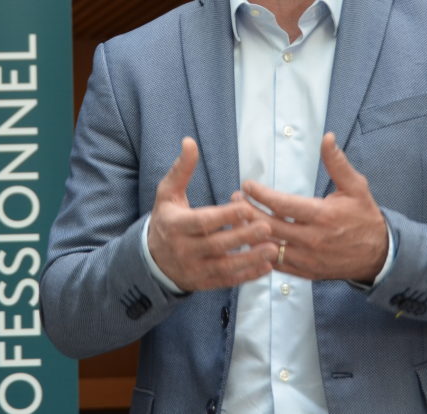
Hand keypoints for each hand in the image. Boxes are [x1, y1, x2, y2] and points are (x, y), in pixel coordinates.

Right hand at [147, 137, 277, 290]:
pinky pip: (228, 280)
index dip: (224, 216)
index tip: (246, 207)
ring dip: (250, 259)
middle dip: (242, 237)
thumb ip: (181, 169)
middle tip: (266, 227)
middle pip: (216, 245)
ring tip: (274, 249)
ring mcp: (194, 269)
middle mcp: (184, 250)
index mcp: (175, 226)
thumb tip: (190, 142)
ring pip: (224, 266)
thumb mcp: (168, 193)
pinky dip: (248, 276)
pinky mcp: (204, 283)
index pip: (202, 222)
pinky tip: (267, 267)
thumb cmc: (167, 219)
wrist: (153, 260)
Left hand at [241, 132, 387, 282]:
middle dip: (247, 211)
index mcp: (322, 216)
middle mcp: (312, 239)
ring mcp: (308, 258)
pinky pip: (276, 264)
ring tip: (237, 218)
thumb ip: (337, 163)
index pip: (283, 205)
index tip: (247, 185)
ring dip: (250, 232)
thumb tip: (327, 137)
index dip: (261, 195)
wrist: (378, 255)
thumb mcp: (355, 187)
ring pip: (269, 247)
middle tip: (234, 199)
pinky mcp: (306, 272)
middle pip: (270, 226)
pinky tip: (251, 240)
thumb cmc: (364, 217)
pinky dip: (261, 252)